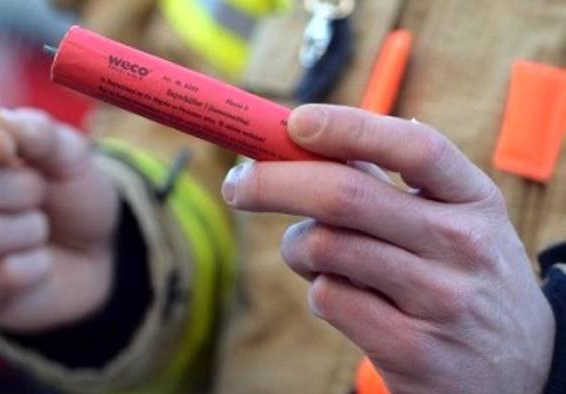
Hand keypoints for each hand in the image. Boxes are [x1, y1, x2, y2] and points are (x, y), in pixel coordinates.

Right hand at [0, 109, 120, 332]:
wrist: (93, 250)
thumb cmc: (70, 193)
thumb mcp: (70, 155)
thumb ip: (39, 133)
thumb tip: (0, 121)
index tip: (8, 150)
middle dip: (16, 190)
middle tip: (41, 193)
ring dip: (28, 231)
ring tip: (40, 228)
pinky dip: (28, 269)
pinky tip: (37, 262)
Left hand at [221, 105, 554, 392]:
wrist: (520, 365)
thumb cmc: (462, 274)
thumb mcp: (452, 220)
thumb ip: (387, 187)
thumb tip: (297, 146)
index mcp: (473, 198)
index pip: (414, 147)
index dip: (348, 127)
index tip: (295, 121)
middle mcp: (462, 244)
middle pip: (345, 196)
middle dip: (274, 183)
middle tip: (239, 184)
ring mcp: (439, 300)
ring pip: (325, 248)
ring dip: (297, 246)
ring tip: (312, 254)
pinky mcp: (411, 349)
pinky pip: (328, 299)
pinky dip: (317, 290)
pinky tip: (344, 297)